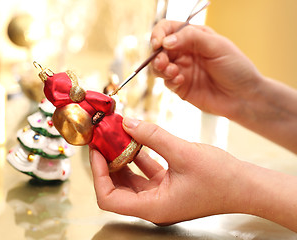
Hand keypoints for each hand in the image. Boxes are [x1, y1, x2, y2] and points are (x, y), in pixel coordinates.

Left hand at [90, 117, 247, 224]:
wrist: (247, 187)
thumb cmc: (222, 178)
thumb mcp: (184, 153)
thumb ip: (153, 136)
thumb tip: (127, 123)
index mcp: (153, 207)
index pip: (109, 198)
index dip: (98, 174)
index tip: (96, 151)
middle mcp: (153, 205)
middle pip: (117, 187)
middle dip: (107, 162)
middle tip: (102, 140)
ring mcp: (160, 196)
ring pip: (130, 179)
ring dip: (122, 158)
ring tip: (117, 135)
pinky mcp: (168, 186)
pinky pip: (146, 172)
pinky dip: (138, 156)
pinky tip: (137, 139)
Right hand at [150, 20, 262, 119]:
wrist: (244, 97)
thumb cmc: (236, 68)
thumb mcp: (217, 46)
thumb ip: (192, 38)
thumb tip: (166, 41)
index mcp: (194, 37)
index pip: (168, 29)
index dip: (159, 34)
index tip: (158, 44)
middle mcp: (185, 52)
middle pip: (159, 49)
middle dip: (157, 55)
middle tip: (163, 63)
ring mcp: (182, 69)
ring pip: (159, 66)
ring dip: (160, 68)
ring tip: (173, 72)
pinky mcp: (181, 87)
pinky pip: (166, 82)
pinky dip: (170, 81)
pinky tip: (181, 81)